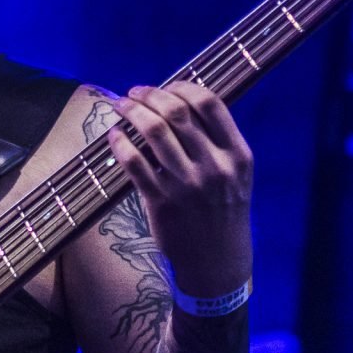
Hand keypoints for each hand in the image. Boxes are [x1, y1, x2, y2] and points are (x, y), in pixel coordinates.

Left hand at [104, 80, 253, 352]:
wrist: (217, 266)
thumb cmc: (224, 215)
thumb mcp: (236, 178)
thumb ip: (217, 144)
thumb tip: (179, 105)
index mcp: (237, 156)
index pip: (210, 104)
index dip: (183, 86)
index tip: (165, 86)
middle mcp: (215, 168)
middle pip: (178, 113)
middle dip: (151, 95)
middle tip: (135, 92)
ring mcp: (187, 186)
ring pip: (155, 132)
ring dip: (132, 111)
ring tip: (121, 105)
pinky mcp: (162, 203)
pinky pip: (135, 163)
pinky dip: (121, 143)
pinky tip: (115, 135)